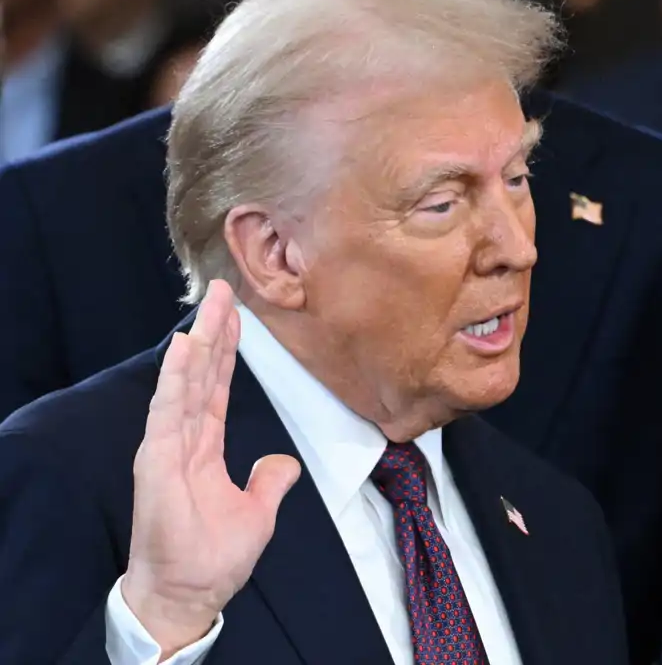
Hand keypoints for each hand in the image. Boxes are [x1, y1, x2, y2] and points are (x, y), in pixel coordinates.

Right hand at [121, 280, 300, 655]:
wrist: (190, 592)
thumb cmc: (213, 557)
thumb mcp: (257, 511)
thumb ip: (269, 480)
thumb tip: (282, 461)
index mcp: (205, 446)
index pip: (217, 387)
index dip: (227, 352)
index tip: (235, 316)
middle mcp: (184, 439)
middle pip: (201, 374)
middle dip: (213, 331)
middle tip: (223, 289)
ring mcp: (168, 447)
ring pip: (186, 382)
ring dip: (198, 342)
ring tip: (210, 304)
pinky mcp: (158, 460)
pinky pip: (169, 410)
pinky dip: (177, 377)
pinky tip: (185, 346)